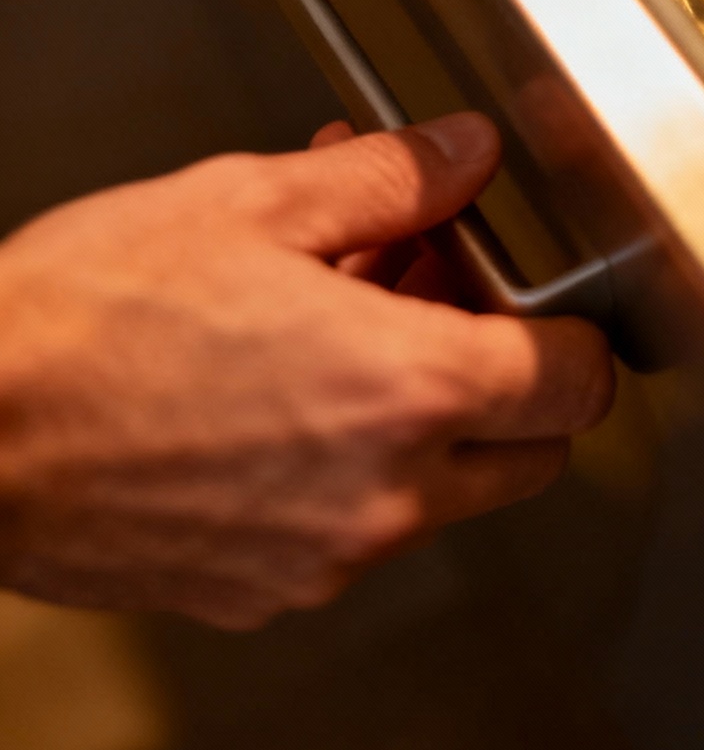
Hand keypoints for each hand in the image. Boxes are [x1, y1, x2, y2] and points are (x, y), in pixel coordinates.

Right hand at [0, 113, 612, 628]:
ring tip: (327, 316)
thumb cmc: (82, 324)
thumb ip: (387, 180)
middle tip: (429, 291)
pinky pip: (348, 531)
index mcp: (404, 389)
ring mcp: (319, 559)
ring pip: (436, 493)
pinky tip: (273, 385)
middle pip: (528, 454)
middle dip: (503, 376)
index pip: (574, 382)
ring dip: (414, 414)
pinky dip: (342, 467)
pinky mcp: (256, 595)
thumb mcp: (250, 202)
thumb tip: (463, 154)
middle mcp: (381, 494)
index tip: (527, 288)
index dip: (565, 324)